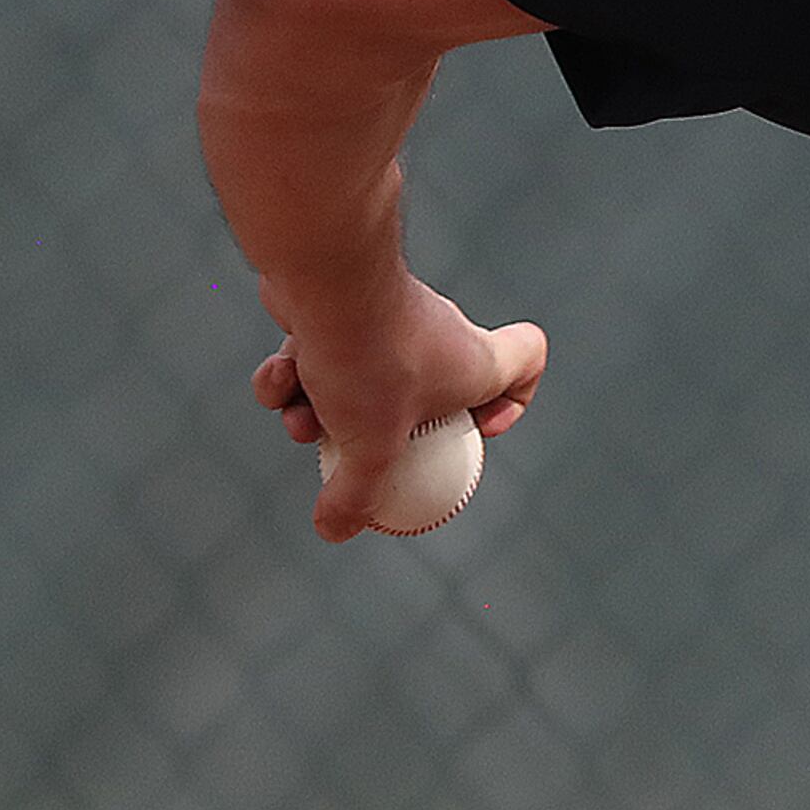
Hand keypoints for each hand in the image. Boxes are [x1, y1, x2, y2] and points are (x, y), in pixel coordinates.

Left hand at [253, 274, 547, 541]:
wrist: (324, 278)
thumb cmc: (371, 360)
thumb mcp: (370, 446)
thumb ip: (358, 494)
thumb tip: (335, 531)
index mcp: (474, 363)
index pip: (528, 360)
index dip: (514, 399)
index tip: (476, 431)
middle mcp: (440, 334)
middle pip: (430, 384)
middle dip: (382, 425)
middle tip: (359, 444)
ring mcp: (387, 317)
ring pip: (361, 373)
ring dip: (323, 406)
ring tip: (300, 418)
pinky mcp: (337, 305)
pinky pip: (320, 350)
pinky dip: (294, 372)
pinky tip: (280, 376)